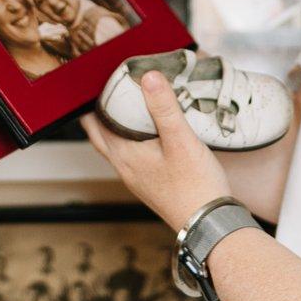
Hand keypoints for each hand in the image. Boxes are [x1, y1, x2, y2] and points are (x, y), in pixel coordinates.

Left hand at [84, 70, 229, 231]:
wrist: (209, 224)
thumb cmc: (195, 185)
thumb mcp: (180, 140)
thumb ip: (164, 107)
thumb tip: (148, 76)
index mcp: (124, 155)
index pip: (93, 124)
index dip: (90, 102)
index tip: (94, 81)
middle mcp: (124, 168)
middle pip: (101, 136)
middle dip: (100, 113)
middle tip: (107, 90)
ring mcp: (137, 178)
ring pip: (117, 146)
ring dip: (117, 126)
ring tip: (128, 105)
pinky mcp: (151, 183)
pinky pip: (133, 155)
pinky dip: (133, 138)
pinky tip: (151, 133)